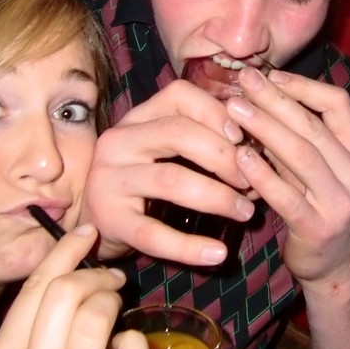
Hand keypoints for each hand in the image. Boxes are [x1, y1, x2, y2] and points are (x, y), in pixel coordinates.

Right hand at [0, 225, 148, 348]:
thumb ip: (32, 328)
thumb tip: (67, 267)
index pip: (36, 288)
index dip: (65, 251)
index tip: (85, 234)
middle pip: (65, 293)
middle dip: (95, 274)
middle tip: (110, 278)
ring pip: (96, 317)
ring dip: (113, 300)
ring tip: (118, 305)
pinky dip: (135, 341)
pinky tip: (129, 345)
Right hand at [81, 80, 254, 263]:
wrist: (92, 222)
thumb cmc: (143, 180)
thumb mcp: (164, 150)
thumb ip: (202, 138)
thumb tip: (257, 146)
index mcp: (137, 117)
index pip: (178, 95)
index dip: (215, 112)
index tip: (243, 136)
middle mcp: (118, 141)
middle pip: (178, 132)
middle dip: (223, 155)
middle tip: (250, 179)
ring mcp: (109, 179)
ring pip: (170, 179)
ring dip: (217, 196)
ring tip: (246, 212)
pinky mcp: (109, 220)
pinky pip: (153, 233)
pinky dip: (189, 246)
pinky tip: (218, 254)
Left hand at [227, 67, 349, 286]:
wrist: (331, 267)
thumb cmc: (316, 207)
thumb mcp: (314, 169)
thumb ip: (296, 138)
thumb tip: (257, 95)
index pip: (338, 104)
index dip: (302, 86)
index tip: (269, 75)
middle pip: (313, 126)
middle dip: (275, 100)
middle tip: (243, 81)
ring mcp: (342, 203)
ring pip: (301, 155)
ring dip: (265, 128)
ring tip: (234, 110)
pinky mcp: (319, 228)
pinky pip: (286, 196)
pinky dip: (262, 174)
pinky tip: (239, 157)